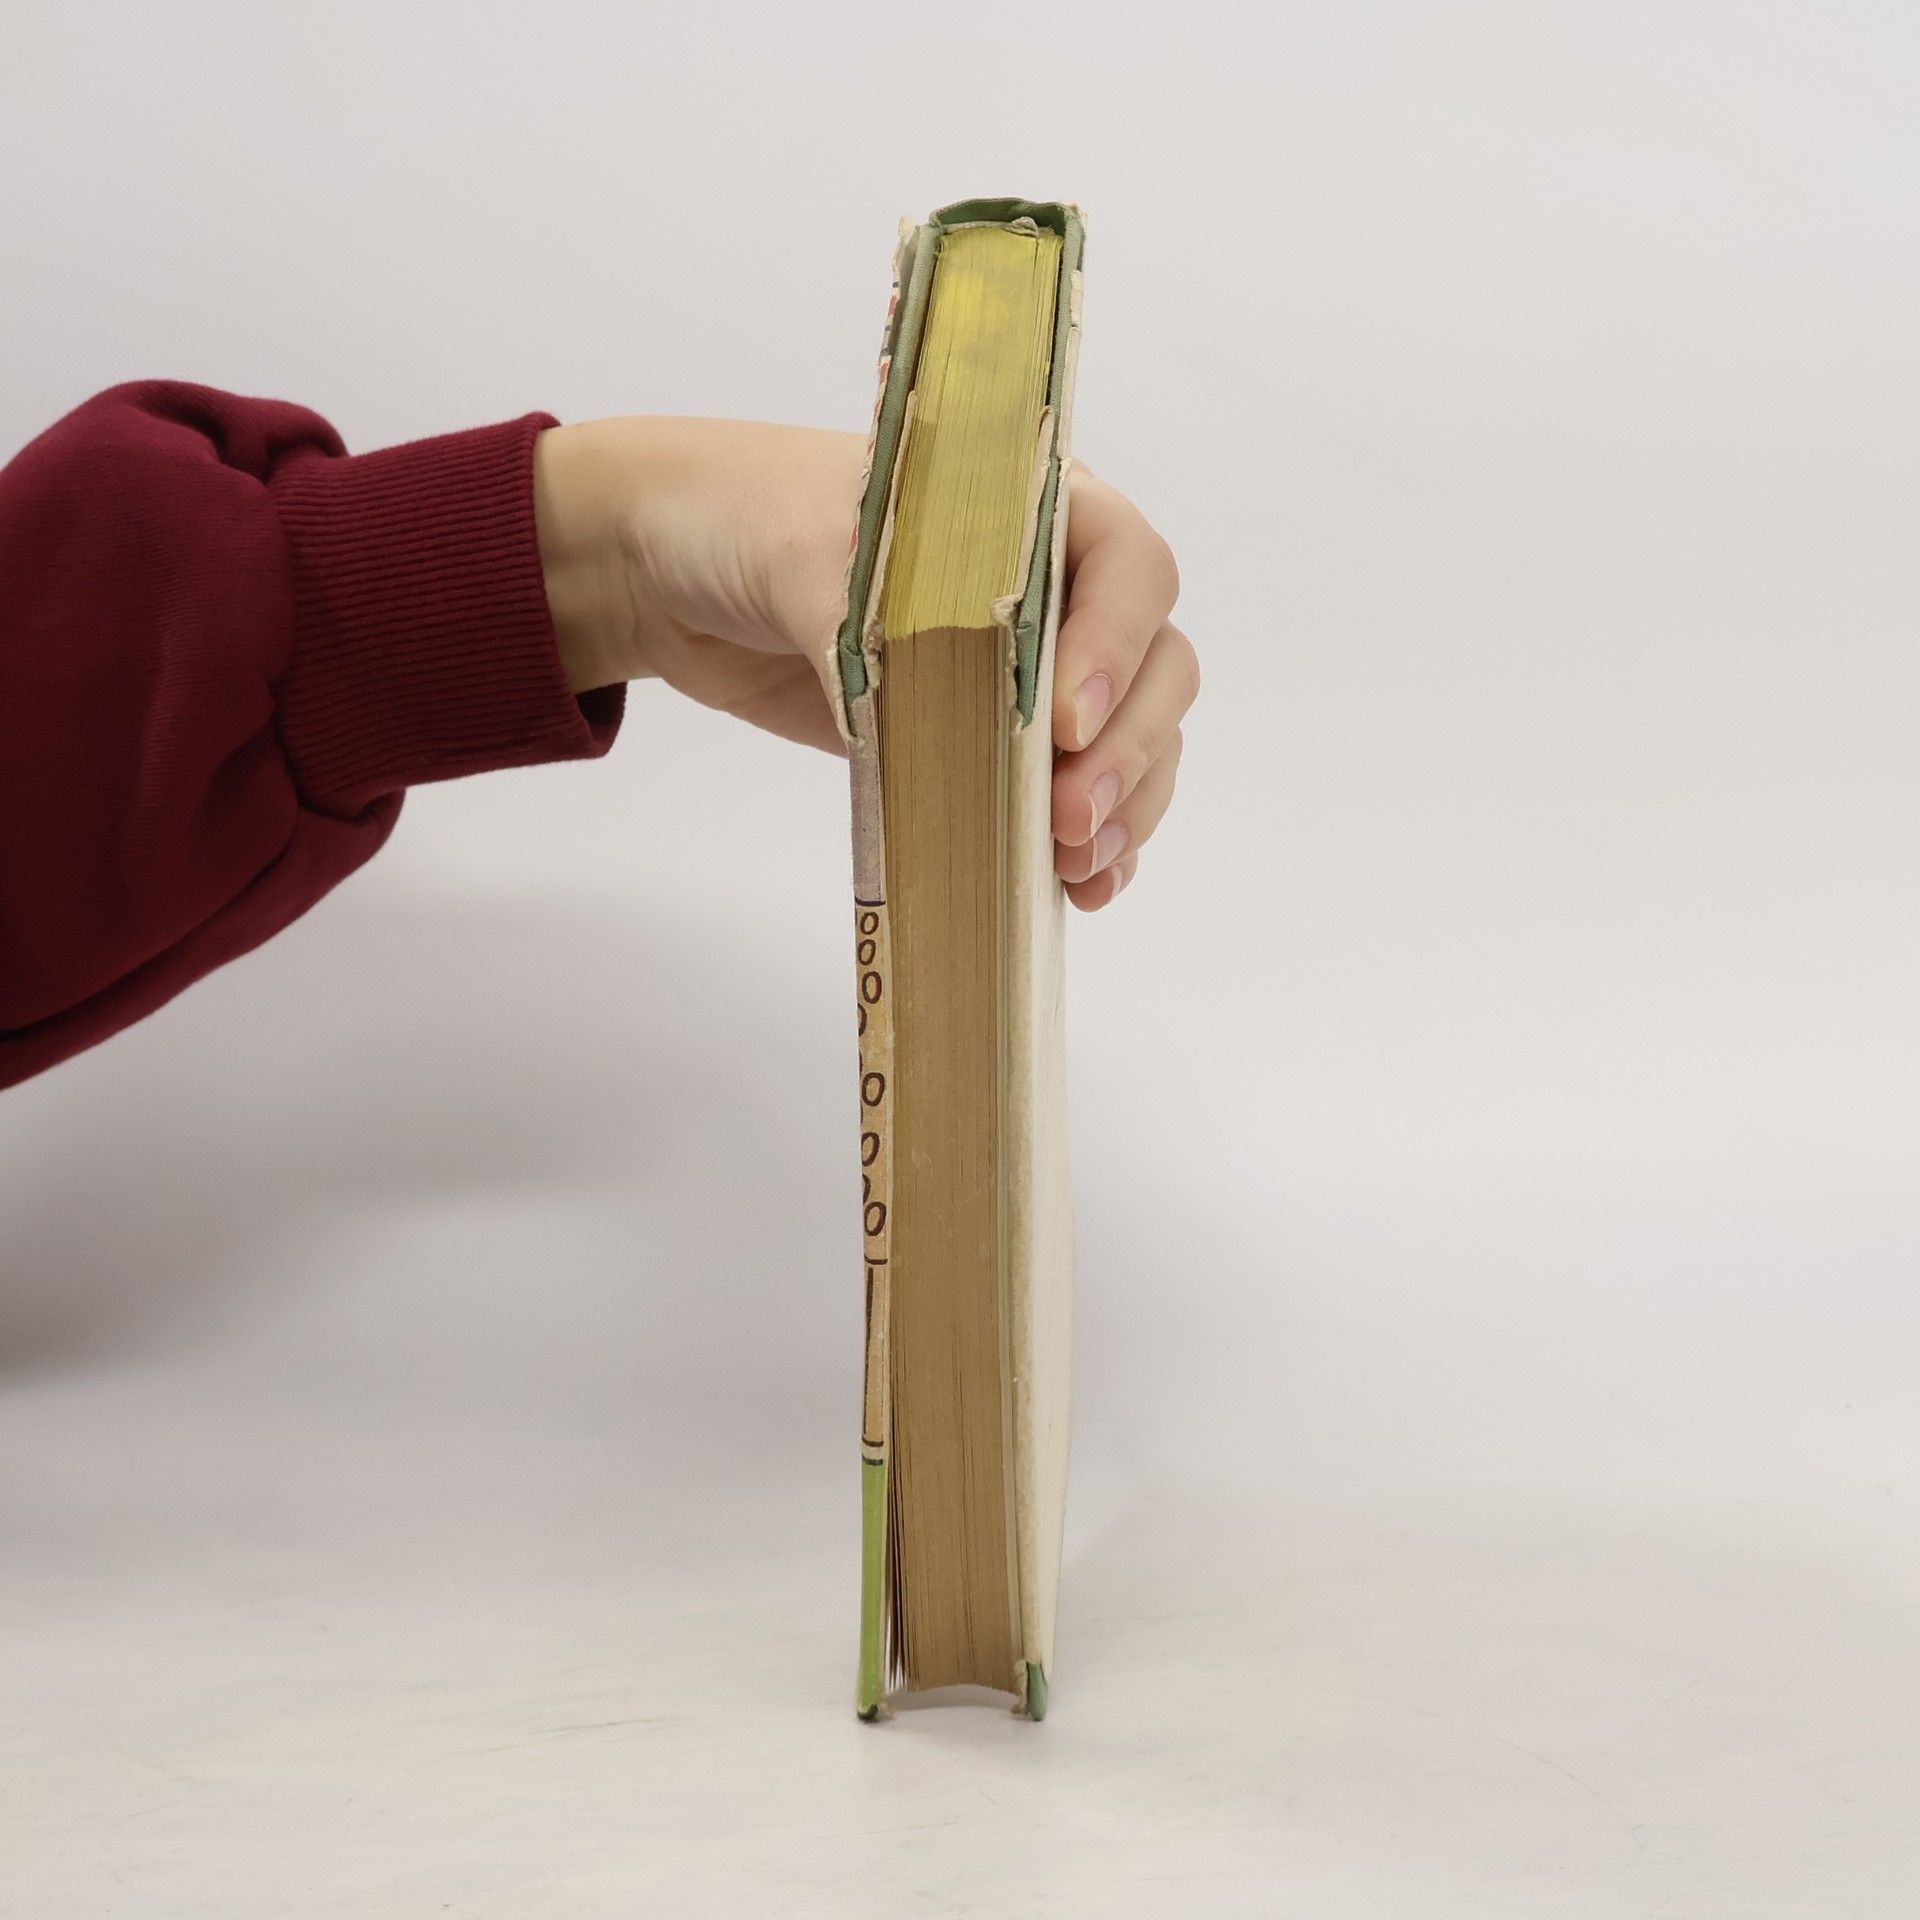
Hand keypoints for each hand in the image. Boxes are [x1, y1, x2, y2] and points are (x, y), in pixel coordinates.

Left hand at [533, 418, 1195, 907]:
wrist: (677, 564)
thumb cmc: (751, 520)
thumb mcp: (809, 560)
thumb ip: (874, 640)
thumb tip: (916, 742)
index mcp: (1032, 507)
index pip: (1128, 569)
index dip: (1116, 647)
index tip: (1062, 721)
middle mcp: (1053, 585)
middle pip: (1154, 668)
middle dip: (1125, 750)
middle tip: (1069, 819)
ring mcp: (1026, 668)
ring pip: (1132, 739)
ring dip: (1124, 805)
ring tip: (1078, 866)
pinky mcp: (990, 738)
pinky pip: (1075, 790)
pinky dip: (1093, 841)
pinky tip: (1080, 887)